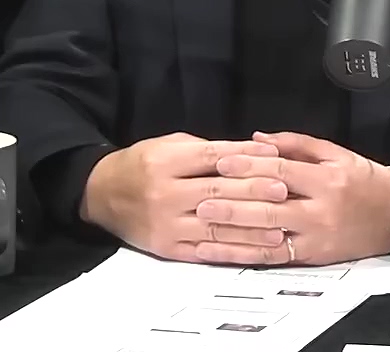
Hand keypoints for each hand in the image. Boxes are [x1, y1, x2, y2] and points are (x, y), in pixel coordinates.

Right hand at [79, 132, 289, 261]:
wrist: (99, 193)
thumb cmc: (142, 164)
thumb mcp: (171, 145)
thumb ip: (209, 150)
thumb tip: (257, 152)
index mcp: (165, 162)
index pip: (212, 159)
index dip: (245, 159)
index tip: (276, 161)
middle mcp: (163, 194)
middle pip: (216, 192)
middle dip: (254, 192)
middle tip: (284, 192)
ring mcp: (164, 224)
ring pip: (213, 226)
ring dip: (249, 229)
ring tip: (279, 228)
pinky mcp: (164, 247)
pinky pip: (203, 251)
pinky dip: (231, 251)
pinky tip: (254, 250)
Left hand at [190, 131, 389, 265]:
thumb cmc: (367, 183)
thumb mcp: (339, 155)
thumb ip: (298, 145)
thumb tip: (258, 140)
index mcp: (328, 179)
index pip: (282, 172)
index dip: (250, 166)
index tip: (223, 162)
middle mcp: (320, 209)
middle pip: (270, 206)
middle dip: (234, 202)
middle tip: (203, 197)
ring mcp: (315, 235)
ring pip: (267, 235)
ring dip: (232, 230)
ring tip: (203, 223)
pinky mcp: (312, 255)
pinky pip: (271, 257)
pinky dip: (242, 254)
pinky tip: (219, 250)